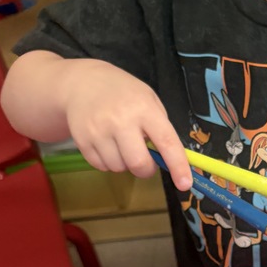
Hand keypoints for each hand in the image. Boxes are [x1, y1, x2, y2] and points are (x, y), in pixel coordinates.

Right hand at [63, 60, 191, 190]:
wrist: (83, 83)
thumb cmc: (123, 92)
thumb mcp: (148, 99)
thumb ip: (159, 126)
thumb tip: (168, 159)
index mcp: (144, 109)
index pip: (166, 142)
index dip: (178, 165)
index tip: (185, 184)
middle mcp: (121, 121)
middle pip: (139, 163)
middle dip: (146, 170)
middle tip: (146, 161)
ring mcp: (99, 132)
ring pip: (119, 168)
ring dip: (125, 164)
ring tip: (121, 144)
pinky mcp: (82, 141)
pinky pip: (101, 167)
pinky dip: (108, 162)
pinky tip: (107, 145)